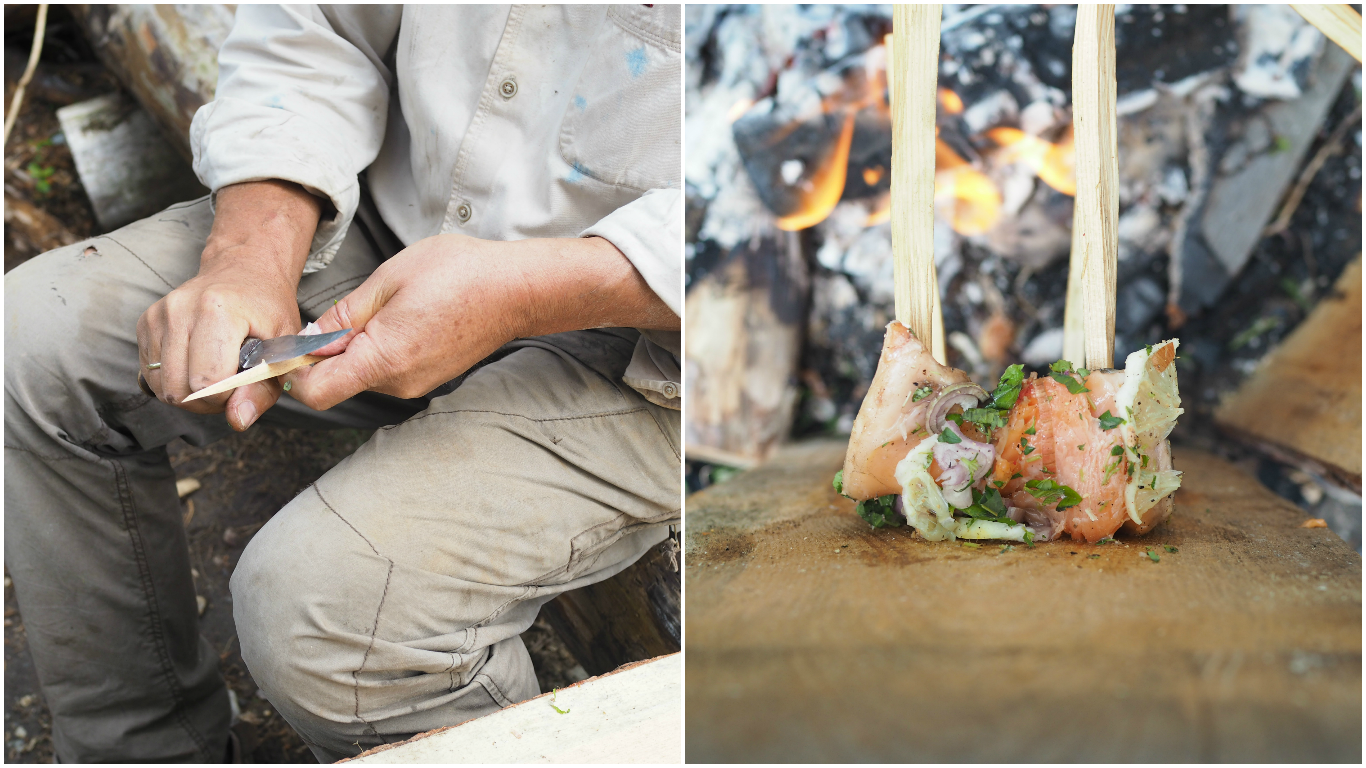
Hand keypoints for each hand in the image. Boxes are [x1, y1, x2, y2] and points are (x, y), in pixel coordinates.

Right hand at [137, 181, 320, 429]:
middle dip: (205, 401)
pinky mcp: (146, 322)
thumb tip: (238, 421)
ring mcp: (158, 315)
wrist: (245, 270)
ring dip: (188, 393)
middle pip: (177, 390)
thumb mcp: (283, 348)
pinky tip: (197, 363)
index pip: (205, 382)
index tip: (244, 383)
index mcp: (217, 310)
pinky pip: (150, 373)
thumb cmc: (268, 310)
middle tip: (230, 384)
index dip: (226, 397)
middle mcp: (180, 309)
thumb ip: (263, 389)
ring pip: (159, 386)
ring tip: (215, 374)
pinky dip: (174, 379)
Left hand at [284, 233, 677, 409]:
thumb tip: (309, 338)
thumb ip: (343, 315)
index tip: (292, 343)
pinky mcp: (428, 378)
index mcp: (383, 359)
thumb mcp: (388, 281)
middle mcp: (398, 383)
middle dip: (327, 352)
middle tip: (346, 310)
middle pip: (337, 382)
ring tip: (384, 308)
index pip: (315, 393)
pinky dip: (382, 348)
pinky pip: (388, 369)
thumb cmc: (459, 275)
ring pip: (363, 373)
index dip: (293, 370)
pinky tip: (403, 317)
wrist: (516, 289)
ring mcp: (416, 384)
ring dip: (358, 347)